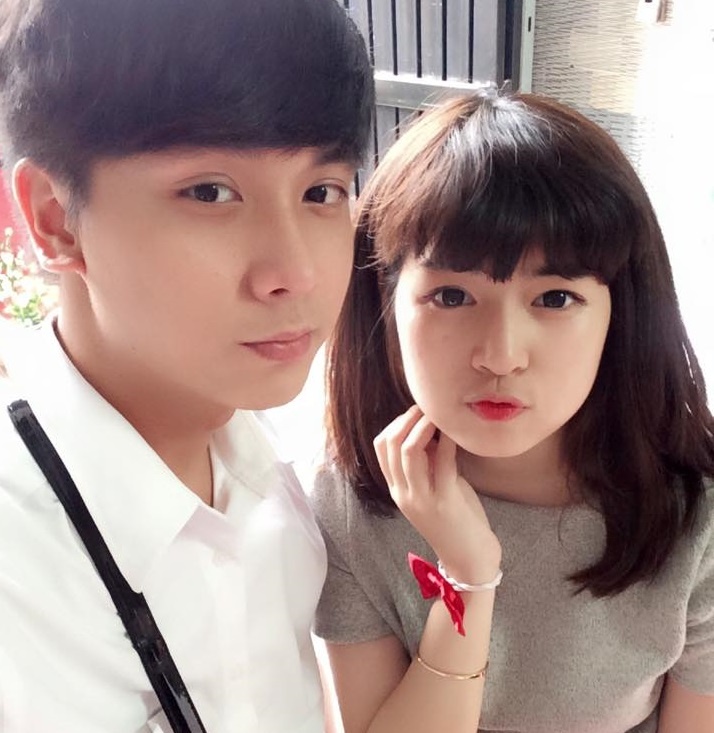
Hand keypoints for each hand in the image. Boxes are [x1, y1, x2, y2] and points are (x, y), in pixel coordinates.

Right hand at [373, 405, 501, 585]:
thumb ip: (428, 462)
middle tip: (426, 408)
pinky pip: (442, 461)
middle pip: (390, 444)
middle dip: (407, 419)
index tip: (415, 412)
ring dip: (424, 426)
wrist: (470, 559)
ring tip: (439, 415)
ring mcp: (420, 498)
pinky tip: (456, 432)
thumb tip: (431, 430)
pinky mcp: (444, 500)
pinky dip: (448, 440)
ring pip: (409, 450)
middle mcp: (402, 493)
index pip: (380, 448)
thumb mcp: (435, 487)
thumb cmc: (456, 520)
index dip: (395, 424)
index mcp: (397, 490)